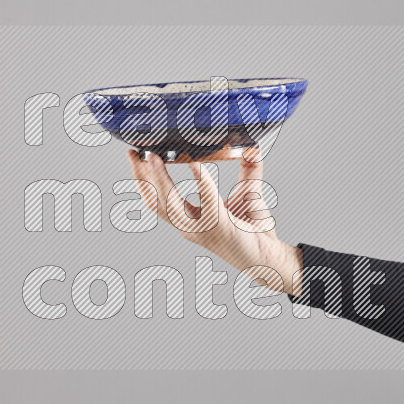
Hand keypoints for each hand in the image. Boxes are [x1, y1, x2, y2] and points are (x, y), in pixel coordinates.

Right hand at [126, 150, 302, 295]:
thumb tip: (252, 146)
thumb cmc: (254, 230)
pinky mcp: (220, 227)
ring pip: (170, 204)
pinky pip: (207, 201)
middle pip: (153, 202)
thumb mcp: (247, 193)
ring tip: (154, 157)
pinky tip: (196, 165)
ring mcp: (202, 229)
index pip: (156, 198)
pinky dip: (200, 181)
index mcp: (189, 218)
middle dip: (140, 176)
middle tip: (134, 153)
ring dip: (160, 180)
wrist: (270, 257)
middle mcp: (189, 225)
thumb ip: (247, 169)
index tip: (136, 154)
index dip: (143, 178)